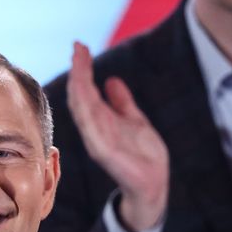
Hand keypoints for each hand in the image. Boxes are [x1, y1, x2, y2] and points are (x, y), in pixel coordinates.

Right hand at [66, 41, 168, 231]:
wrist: (153, 184)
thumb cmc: (142, 156)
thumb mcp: (134, 121)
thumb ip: (122, 103)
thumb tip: (111, 80)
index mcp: (100, 120)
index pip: (85, 90)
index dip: (82, 69)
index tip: (80, 46)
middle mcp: (95, 129)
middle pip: (80, 96)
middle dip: (79, 71)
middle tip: (78, 47)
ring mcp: (98, 141)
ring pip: (83, 109)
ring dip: (80, 86)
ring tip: (80, 63)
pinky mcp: (106, 153)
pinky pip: (92, 128)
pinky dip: (87, 110)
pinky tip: (86, 92)